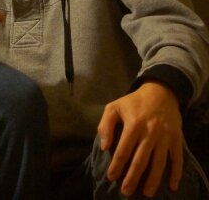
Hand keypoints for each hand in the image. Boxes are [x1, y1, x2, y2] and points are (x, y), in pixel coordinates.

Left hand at [98, 81, 183, 197]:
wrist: (160, 93)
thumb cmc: (133, 102)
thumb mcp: (113, 107)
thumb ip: (105, 126)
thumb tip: (104, 147)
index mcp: (133, 125)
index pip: (123, 150)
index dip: (117, 165)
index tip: (111, 177)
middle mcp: (150, 133)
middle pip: (140, 160)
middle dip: (133, 178)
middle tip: (126, 192)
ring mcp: (165, 137)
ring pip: (159, 163)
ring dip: (153, 180)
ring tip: (147, 193)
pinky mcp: (176, 139)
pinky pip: (177, 159)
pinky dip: (176, 173)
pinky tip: (173, 186)